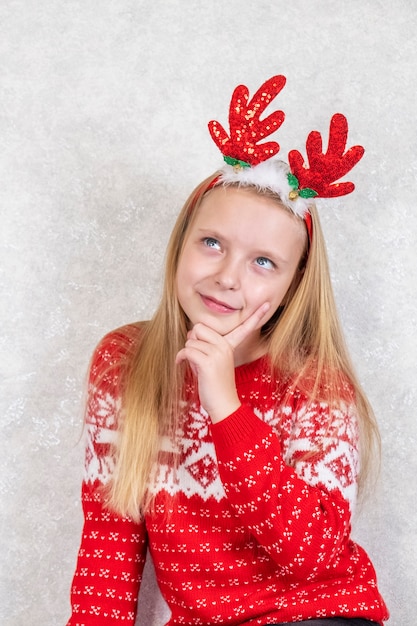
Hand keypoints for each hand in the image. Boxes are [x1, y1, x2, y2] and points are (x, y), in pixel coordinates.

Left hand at [176, 303, 269, 422]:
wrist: (223, 406)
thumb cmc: (214, 385)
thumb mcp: (213, 362)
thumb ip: (206, 346)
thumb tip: (191, 335)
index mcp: (230, 346)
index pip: (244, 328)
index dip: (256, 316)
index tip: (267, 305)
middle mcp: (226, 346)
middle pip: (199, 328)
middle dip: (193, 341)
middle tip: (197, 356)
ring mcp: (218, 353)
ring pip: (190, 341)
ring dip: (187, 353)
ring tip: (194, 366)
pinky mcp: (208, 362)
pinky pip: (187, 350)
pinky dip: (181, 357)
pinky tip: (181, 364)